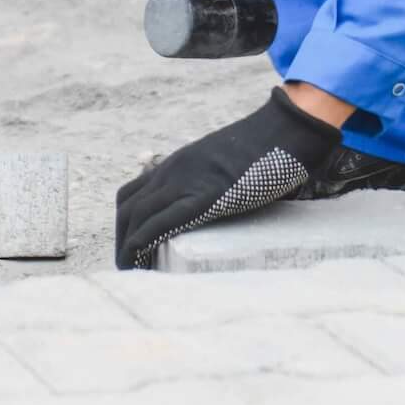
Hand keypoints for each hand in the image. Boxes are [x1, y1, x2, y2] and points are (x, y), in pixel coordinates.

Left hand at [116, 88, 341, 269]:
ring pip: (135, 218)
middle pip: (127, 210)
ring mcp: (184, 182)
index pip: (132, 195)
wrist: (282, 130)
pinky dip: (141, 246)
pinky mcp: (201, 198)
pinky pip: (158, 224)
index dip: (127, 225)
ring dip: (127, 250)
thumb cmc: (264, 149)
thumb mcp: (225, 164)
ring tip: (134, 274)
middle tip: (131, 268)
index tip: (133, 250)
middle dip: (122, 242)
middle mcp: (172, 171)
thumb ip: (213, 183)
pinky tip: (141, 264)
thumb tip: (221, 207)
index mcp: (177, 164)